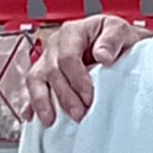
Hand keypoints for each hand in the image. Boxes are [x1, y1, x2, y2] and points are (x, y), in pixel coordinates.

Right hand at [21, 14, 143, 124]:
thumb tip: (102, 56)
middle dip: (64, 96)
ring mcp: (47, 60)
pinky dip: (31, 104)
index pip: (68, 57)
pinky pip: (32, 89)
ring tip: (50, 121)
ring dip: (42, 102)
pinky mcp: (44, 76)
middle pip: (52, 71)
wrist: (118, 46)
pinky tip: (32, 117)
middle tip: (79, 115)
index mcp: (72, 32)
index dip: (77, 79)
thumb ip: (112, 40)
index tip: (89, 97)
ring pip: (35, 80)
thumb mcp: (121, 31)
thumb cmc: (118, 39)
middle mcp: (55, 45)